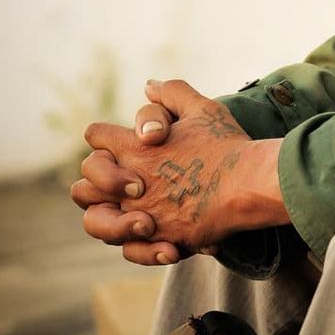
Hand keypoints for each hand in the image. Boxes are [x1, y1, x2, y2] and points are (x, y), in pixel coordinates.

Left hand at [74, 79, 286, 264]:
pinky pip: (130, 248)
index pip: (96, 136)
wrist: (250, 185)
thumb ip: (173, 93)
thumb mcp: (202, 109)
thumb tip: (149, 86)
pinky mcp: (161, 238)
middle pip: (84, 183)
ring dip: (109, 216)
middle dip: (99, 179)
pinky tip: (156, 232)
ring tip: (134, 212)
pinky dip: (138, 244)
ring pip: (96, 221)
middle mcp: (130, 183)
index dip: (105, 136)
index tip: (121, 140)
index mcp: (134, 148)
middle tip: (125, 180)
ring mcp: (142, 214)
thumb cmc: (228, 145)